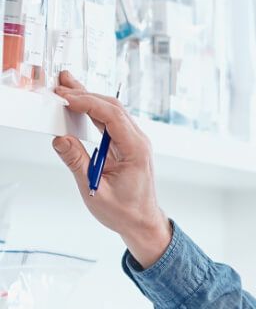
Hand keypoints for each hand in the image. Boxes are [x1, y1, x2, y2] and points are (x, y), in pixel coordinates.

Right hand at [52, 70, 172, 267]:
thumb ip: (78, 164)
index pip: (111, 116)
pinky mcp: (126, 145)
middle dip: (86, 94)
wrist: (142, 223)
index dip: (87, 102)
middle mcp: (138, 142)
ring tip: (67, 87)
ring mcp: (134, 142)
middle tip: (62, 85)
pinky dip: (93, 111)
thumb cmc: (125, 212)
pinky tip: (79, 105)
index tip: (66, 98)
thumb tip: (61, 140)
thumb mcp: (96, 191)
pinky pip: (110, 122)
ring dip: (89, 99)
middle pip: (112, 107)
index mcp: (136, 150)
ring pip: (112, 111)